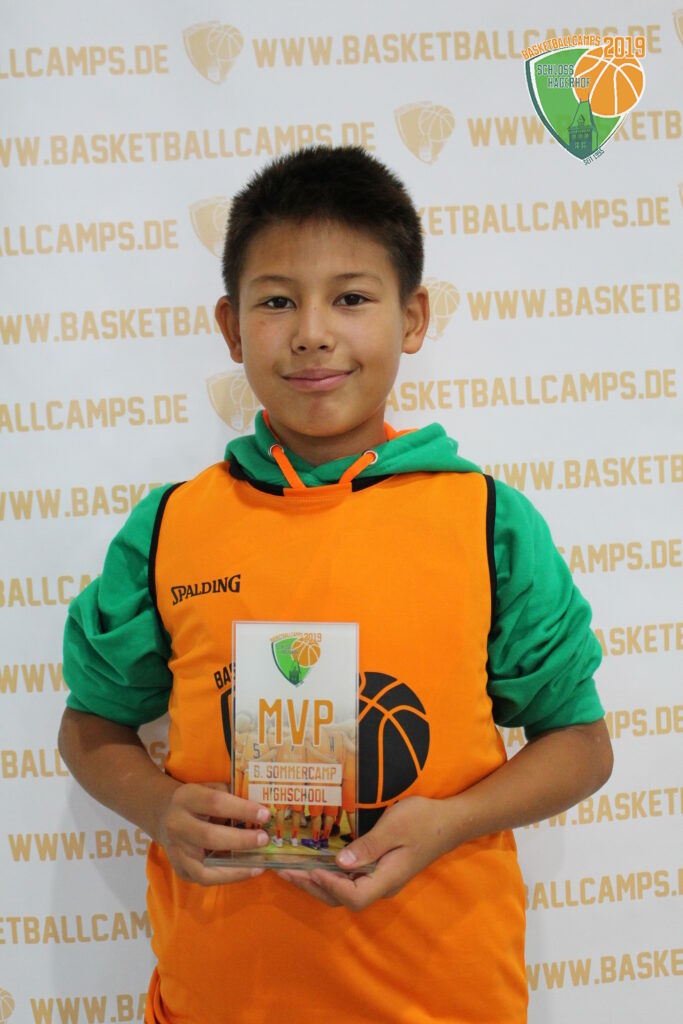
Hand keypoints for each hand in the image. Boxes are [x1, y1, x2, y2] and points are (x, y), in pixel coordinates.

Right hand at [156, 781, 270, 886]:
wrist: (165, 815)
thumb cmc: (198, 801)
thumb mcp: (211, 788)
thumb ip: (233, 795)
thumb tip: (263, 806)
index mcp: (186, 798)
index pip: (215, 802)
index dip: (242, 809)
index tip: (265, 814)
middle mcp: (176, 825)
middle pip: (209, 836)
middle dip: (241, 840)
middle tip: (264, 839)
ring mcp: (176, 851)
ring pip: (205, 866)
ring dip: (236, 866)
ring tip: (259, 862)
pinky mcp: (180, 869)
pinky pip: (205, 879)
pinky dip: (229, 877)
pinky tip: (248, 870)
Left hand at [279, 796, 454, 909]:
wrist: (450, 821)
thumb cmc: (423, 820)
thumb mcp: (395, 827)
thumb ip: (368, 846)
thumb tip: (339, 863)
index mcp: (387, 878)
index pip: (354, 896)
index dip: (330, 886)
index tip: (310, 869)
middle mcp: (383, 884)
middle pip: (344, 898)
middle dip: (313, 886)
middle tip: (286, 872)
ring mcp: (382, 878)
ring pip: (346, 890)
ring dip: (318, 882)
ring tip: (293, 871)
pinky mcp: (380, 869)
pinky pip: (351, 878)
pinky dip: (330, 873)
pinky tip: (317, 861)